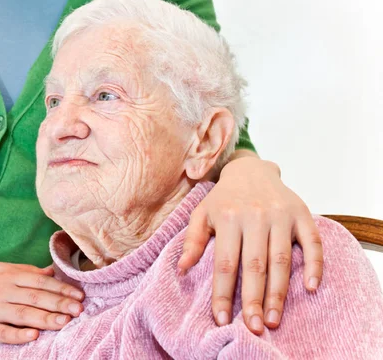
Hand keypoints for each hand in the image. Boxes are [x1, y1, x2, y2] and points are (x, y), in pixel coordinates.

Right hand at [0, 262, 84, 343]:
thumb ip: (28, 271)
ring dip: (45, 319)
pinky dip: (18, 334)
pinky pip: (3, 331)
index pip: (40, 282)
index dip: (61, 289)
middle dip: (58, 304)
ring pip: (22, 314)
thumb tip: (52, 271)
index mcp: (10, 275)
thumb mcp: (4, 269)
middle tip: (78, 310)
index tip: (78, 296)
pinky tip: (33, 336)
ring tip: (64, 323)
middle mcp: (3, 291)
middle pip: (35, 297)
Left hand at [178, 156, 322, 334]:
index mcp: (228, 217)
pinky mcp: (301, 213)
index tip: (221, 319)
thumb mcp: (201, 213)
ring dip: (279, 292)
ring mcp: (280, 215)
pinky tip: (310, 287)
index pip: (225, 262)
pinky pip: (312, 241)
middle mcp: (255, 216)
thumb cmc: (223, 198)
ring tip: (273, 319)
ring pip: (282, 259)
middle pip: (255, 265)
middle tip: (253, 327)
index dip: (223, 293)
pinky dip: (314, 264)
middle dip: (253, 299)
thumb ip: (192, 240)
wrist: (251, 169)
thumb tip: (181, 268)